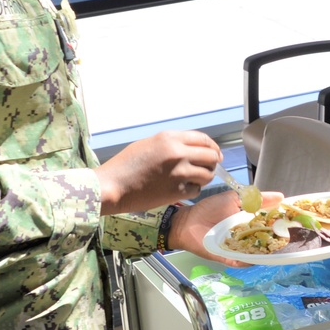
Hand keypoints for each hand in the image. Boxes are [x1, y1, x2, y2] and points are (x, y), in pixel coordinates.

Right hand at [95, 130, 222, 214]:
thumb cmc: (126, 164)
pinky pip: (196, 190)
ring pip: (207, 174)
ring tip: (196, 179)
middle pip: (211, 156)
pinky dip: (193, 190)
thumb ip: (171, 144)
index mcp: (170, 138)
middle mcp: (179, 153)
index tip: (215, 153)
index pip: (203, 139)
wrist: (114, 185)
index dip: (213, 147)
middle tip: (209, 167)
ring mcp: (180, 173)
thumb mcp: (150, 144)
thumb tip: (191, 149)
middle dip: (213, 162)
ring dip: (205, 177)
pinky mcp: (177, 191)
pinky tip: (184, 189)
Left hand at [169, 190, 284, 267]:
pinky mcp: (229, 258)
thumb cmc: (210, 209)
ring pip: (257, 252)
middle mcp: (248, 237)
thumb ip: (256, 198)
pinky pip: (242, 261)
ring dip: (268, 251)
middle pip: (267, 240)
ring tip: (280, 248)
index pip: (270, 224)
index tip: (296, 222)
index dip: (282, 223)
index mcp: (250, 222)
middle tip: (293, 237)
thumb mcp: (234, 199)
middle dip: (279, 239)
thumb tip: (280, 197)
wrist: (188, 222)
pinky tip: (259, 257)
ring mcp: (239, 249)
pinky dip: (249, 260)